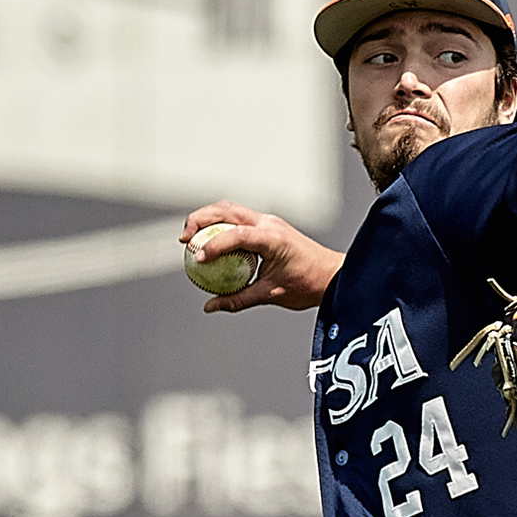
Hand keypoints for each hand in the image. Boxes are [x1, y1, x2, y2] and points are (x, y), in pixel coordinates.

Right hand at [180, 202, 344, 312]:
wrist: (332, 274)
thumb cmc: (308, 285)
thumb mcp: (271, 295)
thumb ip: (238, 299)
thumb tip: (210, 307)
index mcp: (273, 238)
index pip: (236, 234)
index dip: (213, 245)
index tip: (197, 259)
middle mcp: (269, 223)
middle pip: (226, 209)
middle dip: (199, 219)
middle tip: (184, 241)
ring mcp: (268, 221)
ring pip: (230, 210)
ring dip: (207, 219)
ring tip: (191, 239)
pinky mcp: (267, 225)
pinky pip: (237, 220)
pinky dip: (220, 227)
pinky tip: (209, 244)